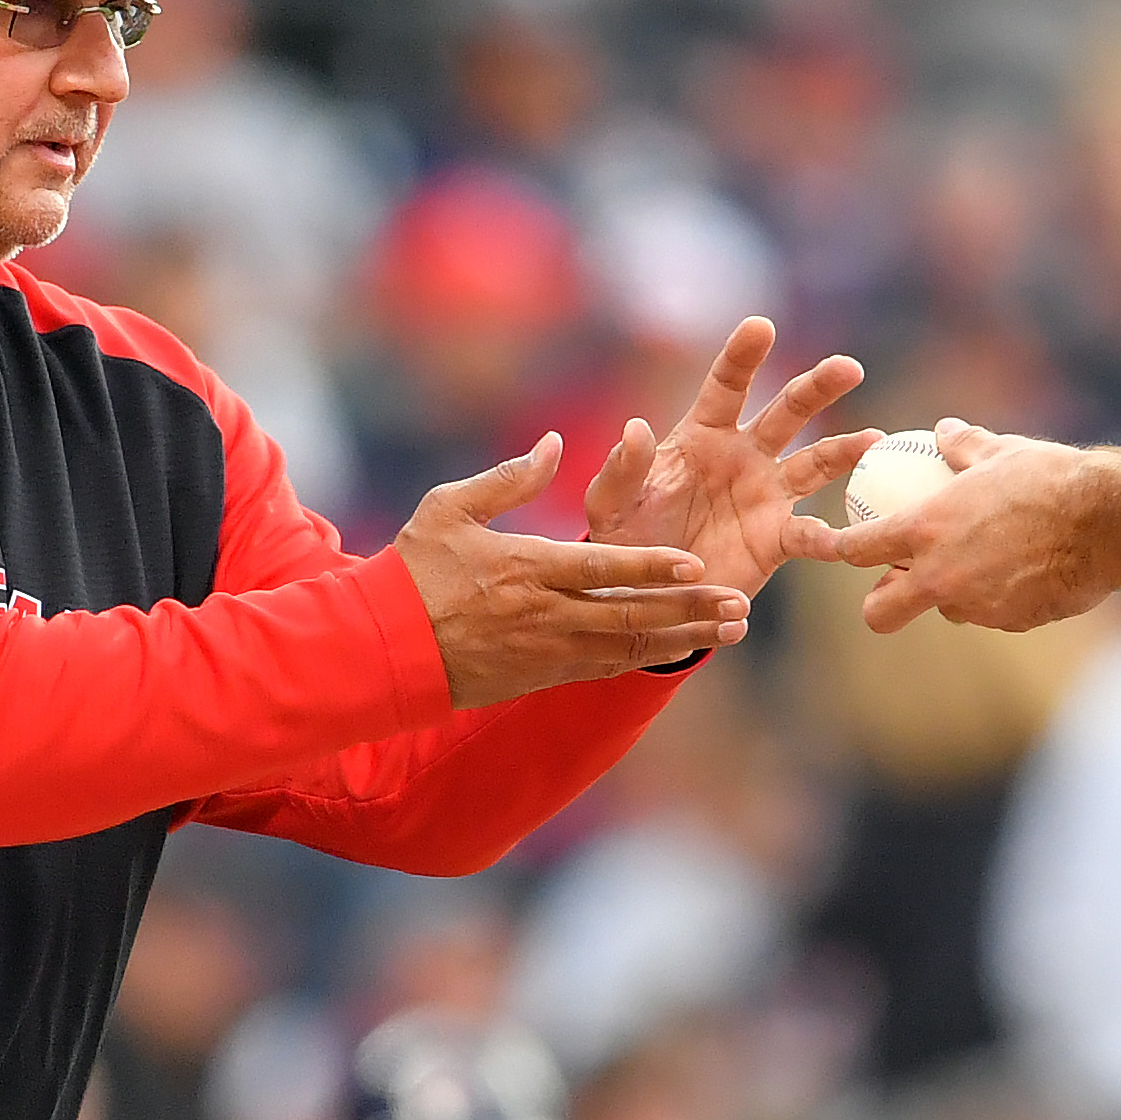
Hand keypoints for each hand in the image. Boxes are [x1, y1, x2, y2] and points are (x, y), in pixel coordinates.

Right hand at [396, 441, 761, 709]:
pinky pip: (607, 668)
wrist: (381, 650)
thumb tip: (555, 444)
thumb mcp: (449, 508)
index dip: (651, 567)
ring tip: (731, 629)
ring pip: (630, 647)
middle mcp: (546, 614)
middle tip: (739, 603)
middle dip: (691, 610)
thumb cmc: (411, 572)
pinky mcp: (542, 675)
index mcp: (526, 567)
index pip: (602, 568)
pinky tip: (682, 648)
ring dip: (685, 638)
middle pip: (632, 615)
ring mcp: (547, 651)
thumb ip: (509, 478)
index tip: (694, 563)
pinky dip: (649, 657)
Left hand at [579, 317, 872, 600]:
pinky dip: (830, 539)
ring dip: (844, 451)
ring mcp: (766, 496)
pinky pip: (809, 535)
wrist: (644, 593)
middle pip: (788, 412)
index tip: (760, 326)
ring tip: (873, 440)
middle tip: (848, 368)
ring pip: (815, 463)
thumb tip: (634, 428)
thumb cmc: (624, 538)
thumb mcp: (610, 505)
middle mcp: (743, 457)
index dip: (743, 356)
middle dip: (817, 388)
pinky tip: (849, 540)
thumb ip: (622, 470)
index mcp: (702, 436)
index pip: (726, 386)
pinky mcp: (776, 540)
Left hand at [831, 422, 1116, 633]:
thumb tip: (944, 430)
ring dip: (951, 594)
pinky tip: (1024, 569)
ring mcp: (974, 605)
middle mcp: (940, 575)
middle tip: (897, 583)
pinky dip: (997, 598)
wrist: (1109, 521)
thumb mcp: (1001, 452)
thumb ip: (963, 446)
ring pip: (944, 611)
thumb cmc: (1052, 479)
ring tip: (980, 562)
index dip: (842, 549)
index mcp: (925, 529)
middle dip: (880, 604)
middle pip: (879, 612)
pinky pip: (991, 614)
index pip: (858, 549)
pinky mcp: (1009, 621)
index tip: (841, 546)